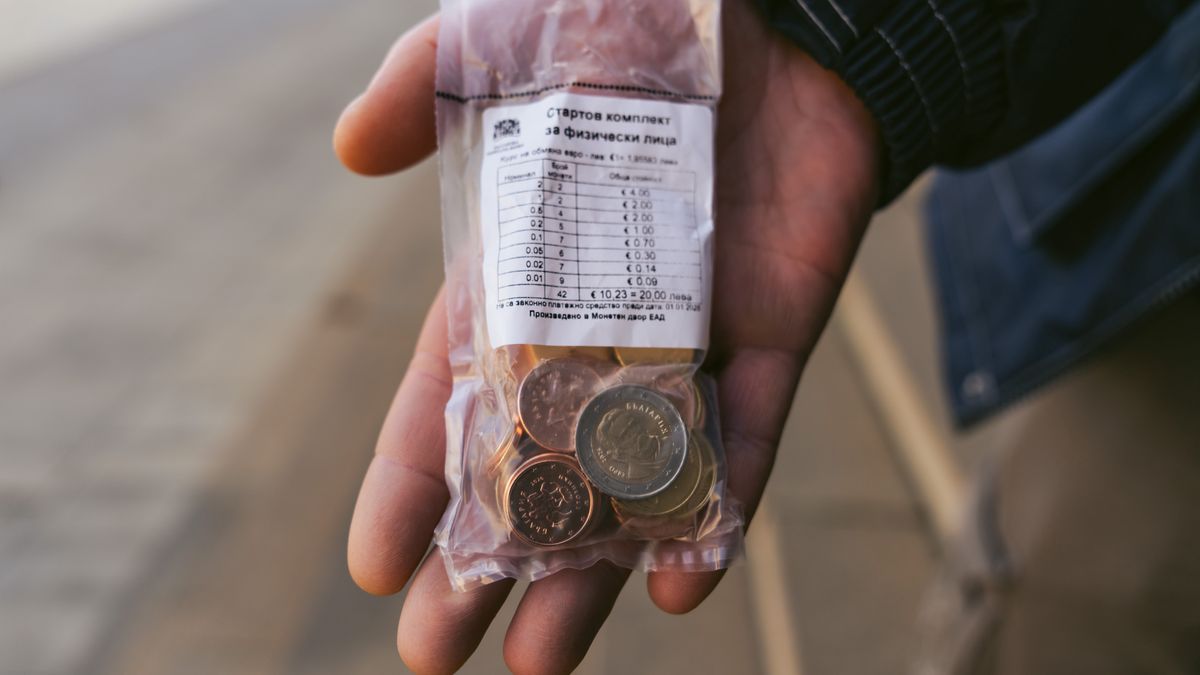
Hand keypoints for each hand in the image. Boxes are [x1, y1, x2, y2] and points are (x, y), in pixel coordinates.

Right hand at [336, 2, 878, 672]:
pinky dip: (716, 508)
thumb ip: (427, 86)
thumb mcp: (505, 43)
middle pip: (528, 467)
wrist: (781, 24)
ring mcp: (683, 345)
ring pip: (628, 481)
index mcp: (520, 277)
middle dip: (483, 557)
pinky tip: (681, 582)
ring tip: (540, 660)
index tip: (376, 566)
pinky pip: (742, 441)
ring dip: (587, 570)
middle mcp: (595, 328)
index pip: (451, 398)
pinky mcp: (770, 341)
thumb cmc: (628, 23)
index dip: (411, 482)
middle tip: (438, 651)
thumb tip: (348, 148)